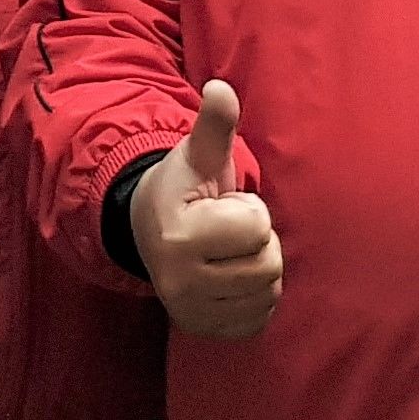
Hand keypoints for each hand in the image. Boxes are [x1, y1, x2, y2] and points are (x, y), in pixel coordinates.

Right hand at [133, 80, 281, 338]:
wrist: (149, 230)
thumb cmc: (183, 189)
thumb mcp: (197, 155)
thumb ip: (214, 125)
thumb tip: (219, 88)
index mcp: (181, 236)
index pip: (258, 227)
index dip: (250, 210)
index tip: (223, 205)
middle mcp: (181, 283)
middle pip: (269, 266)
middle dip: (259, 241)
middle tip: (229, 231)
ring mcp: (191, 313)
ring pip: (268, 294)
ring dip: (260, 269)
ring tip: (230, 252)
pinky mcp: (203, 330)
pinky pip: (259, 320)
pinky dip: (255, 299)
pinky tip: (232, 278)